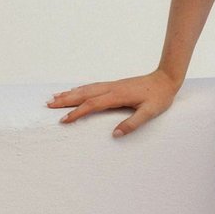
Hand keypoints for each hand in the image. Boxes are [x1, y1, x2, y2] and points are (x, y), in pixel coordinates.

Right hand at [45, 69, 181, 137]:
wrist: (166, 79)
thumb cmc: (159, 97)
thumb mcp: (150, 113)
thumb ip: (133, 123)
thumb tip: (115, 134)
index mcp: (117, 96)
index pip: (92, 105)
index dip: (77, 112)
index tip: (64, 120)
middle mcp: (111, 88)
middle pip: (84, 94)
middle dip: (65, 100)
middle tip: (48, 105)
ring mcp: (112, 85)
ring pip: (86, 89)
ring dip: (70, 93)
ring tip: (54, 97)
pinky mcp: (115, 84)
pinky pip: (93, 86)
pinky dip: (80, 88)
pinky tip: (75, 90)